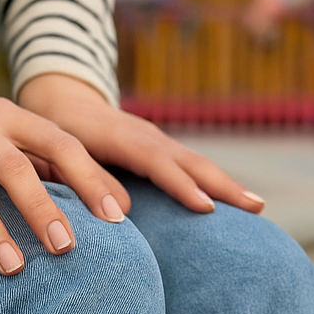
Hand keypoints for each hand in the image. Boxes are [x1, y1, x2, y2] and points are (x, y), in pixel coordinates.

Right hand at [0, 78, 130, 278]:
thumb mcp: (2, 130)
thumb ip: (50, 161)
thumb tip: (119, 203)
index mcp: (7, 116)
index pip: (58, 142)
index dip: (89, 177)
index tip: (116, 216)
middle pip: (13, 167)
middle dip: (41, 207)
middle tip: (66, 247)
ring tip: (14, 268)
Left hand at [17, 74, 264, 216]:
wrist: (63, 100)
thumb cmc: (57, 132)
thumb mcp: (62, 154)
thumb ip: (88, 178)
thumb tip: (120, 213)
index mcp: (123, 137)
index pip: (157, 163)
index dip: (180, 185)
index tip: (205, 206)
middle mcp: (148, 137)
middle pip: (191, 162)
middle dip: (223, 184)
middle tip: (255, 207)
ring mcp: (159, 142)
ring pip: (198, 163)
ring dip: (227, 184)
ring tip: (256, 207)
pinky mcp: (162, 150)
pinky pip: (193, 166)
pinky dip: (215, 182)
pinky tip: (233, 200)